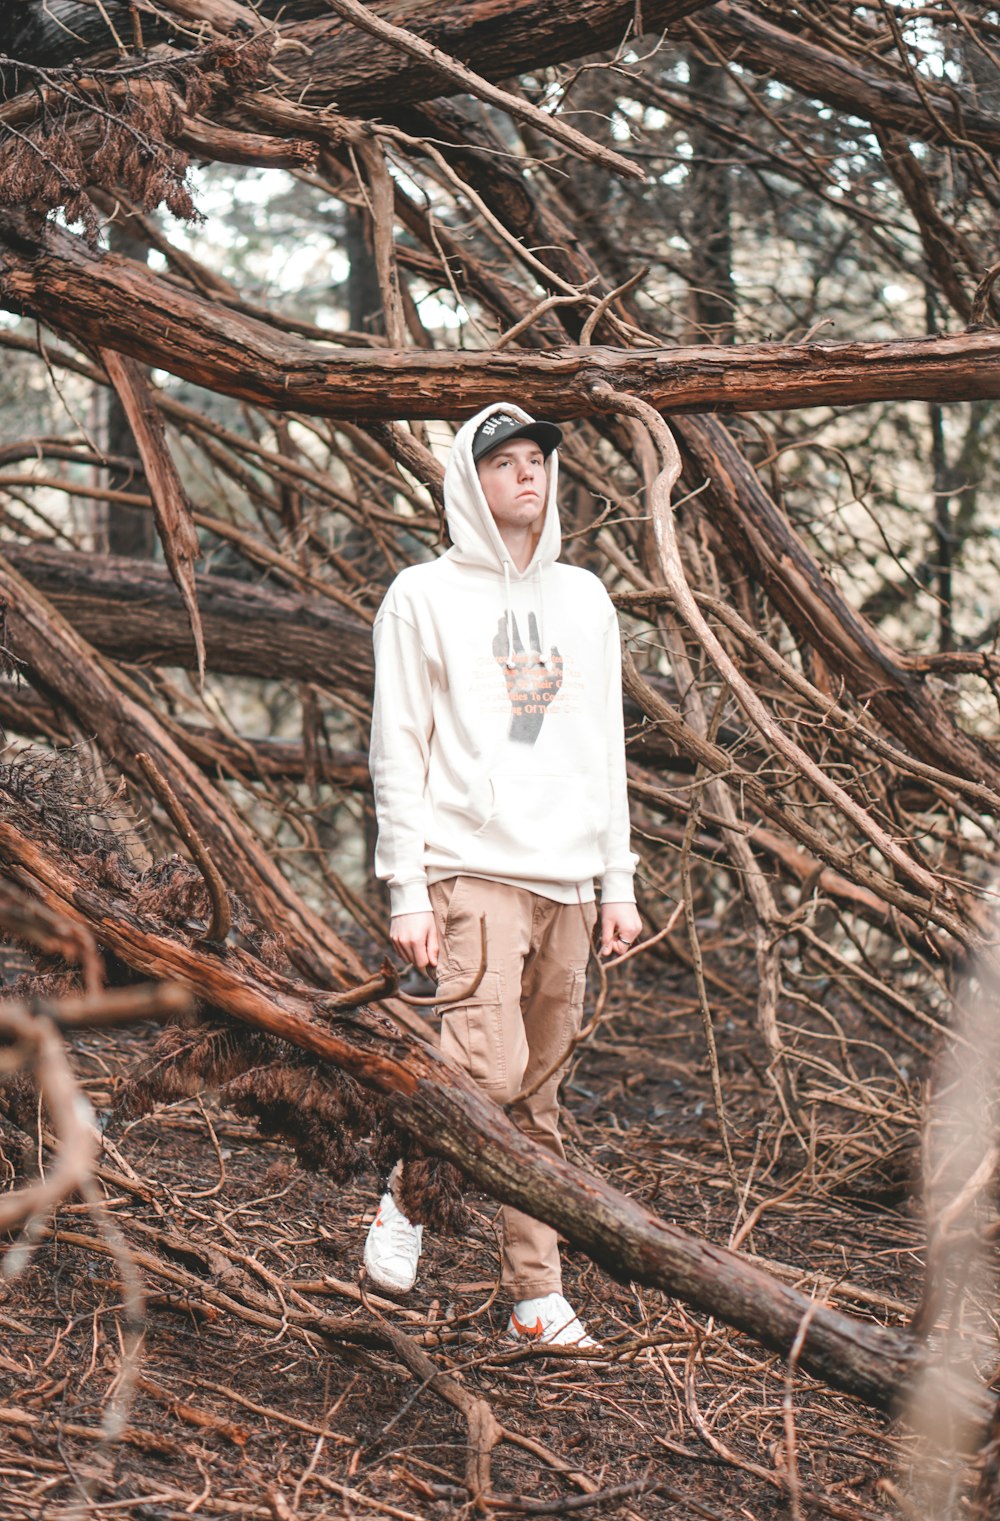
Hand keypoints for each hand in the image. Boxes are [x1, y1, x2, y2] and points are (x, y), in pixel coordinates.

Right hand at [390, 912, 438, 973]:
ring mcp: (396, 941)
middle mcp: (404, 943)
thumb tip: (433, 964)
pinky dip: (405, 951)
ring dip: (412, 955)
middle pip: (413, 963)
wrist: (409, 901)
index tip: (430, 953)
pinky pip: (399, 953)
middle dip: (420, 958)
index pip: (421, 964)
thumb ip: (433, 949)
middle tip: (425, 945)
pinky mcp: (392, 938)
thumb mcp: (432, 930)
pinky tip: (410, 941)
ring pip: (406, 959)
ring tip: (417, 942)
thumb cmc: (424, 915)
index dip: (428, 961)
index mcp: (416, 941)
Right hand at [492, 612, 562, 744]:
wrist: (531, 707)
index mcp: (537, 658)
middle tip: (508, 611)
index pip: (534, 637)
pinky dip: (497, 646)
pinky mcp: (506, 671)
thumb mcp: (557, 677)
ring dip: (503, 632)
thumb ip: (558, 661)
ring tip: (500, 620)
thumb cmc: (546, 694)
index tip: (529, 612)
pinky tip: (497, 636)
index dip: (532, 625)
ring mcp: (514, 664)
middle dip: (513, 624)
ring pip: (507, 644)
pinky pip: (500, 656)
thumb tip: (552, 645)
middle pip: (517, 637)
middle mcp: (524, 659)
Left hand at [600, 902, 641, 958]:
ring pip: (626, 940)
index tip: (606, 936)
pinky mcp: (638, 923)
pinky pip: (629, 933)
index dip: (612, 946)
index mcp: (630, 931)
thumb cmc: (611, 906)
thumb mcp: (606, 923)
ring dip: (618, 936)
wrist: (619, 891)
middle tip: (608, 929)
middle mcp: (637, 930)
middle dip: (615, 941)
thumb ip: (606, 940)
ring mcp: (638, 927)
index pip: (621, 950)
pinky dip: (622, 932)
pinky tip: (618, 922)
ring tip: (613, 924)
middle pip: (625, 945)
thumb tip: (605, 954)